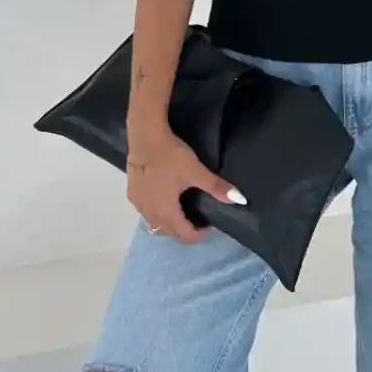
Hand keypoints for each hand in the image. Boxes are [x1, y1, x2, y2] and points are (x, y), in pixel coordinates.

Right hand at [126, 128, 247, 244]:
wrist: (145, 136)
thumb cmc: (171, 155)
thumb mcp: (196, 171)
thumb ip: (216, 187)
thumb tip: (240, 200)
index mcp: (166, 213)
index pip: (185, 235)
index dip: (200, 234)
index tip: (210, 223)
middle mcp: (149, 214)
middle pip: (170, 232)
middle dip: (185, 229)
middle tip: (199, 216)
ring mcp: (138, 204)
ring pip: (155, 223)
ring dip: (170, 222)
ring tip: (183, 208)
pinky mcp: (131, 193)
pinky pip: (146, 211)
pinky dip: (157, 211)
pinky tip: (164, 197)